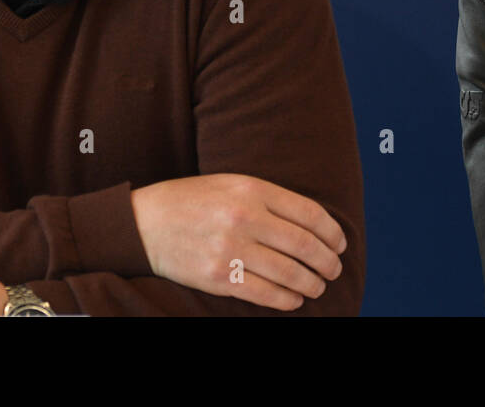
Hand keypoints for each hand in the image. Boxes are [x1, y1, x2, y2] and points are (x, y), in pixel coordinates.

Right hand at [130, 173, 346, 310]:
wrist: (144, 222)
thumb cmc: (194, 200)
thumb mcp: (233, 184)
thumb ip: (270, 199)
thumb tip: (312, 224)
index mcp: (253, 189)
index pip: (310, 214)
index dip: (333, 233)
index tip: (340, 244)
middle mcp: (245, 218)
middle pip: (304, 245)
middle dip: (327, 262)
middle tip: (334, 270)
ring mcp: (231, 249)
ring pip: (289, 273)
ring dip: (311, 284)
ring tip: (317, 286)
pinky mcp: (217, 277)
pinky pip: (263, 294)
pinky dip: (286, 300)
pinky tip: (294, 300)